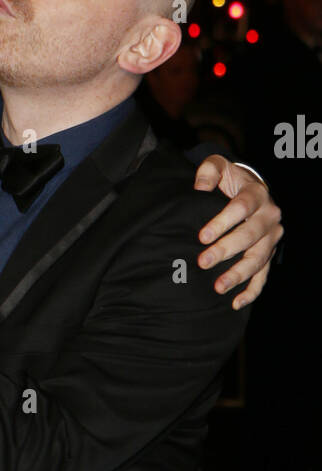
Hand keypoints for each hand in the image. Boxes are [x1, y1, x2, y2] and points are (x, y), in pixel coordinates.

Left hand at [192, 155, 282, 309]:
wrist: (249, 190)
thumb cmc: (229, 180)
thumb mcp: (218, 167)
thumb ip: (208, 171)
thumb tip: (199, 187)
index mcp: (257, 194)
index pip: (241, 208)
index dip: (222, 222)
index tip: (202, 236)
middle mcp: (269, 216)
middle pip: (249, 236)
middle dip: (226, 250)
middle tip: (203, 262)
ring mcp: (271, 238)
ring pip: (258, 259)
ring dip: (239, 274)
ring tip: (218, 287)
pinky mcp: (268, 254)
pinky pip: (263, 275)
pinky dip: (251, 291)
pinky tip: (235, 303)